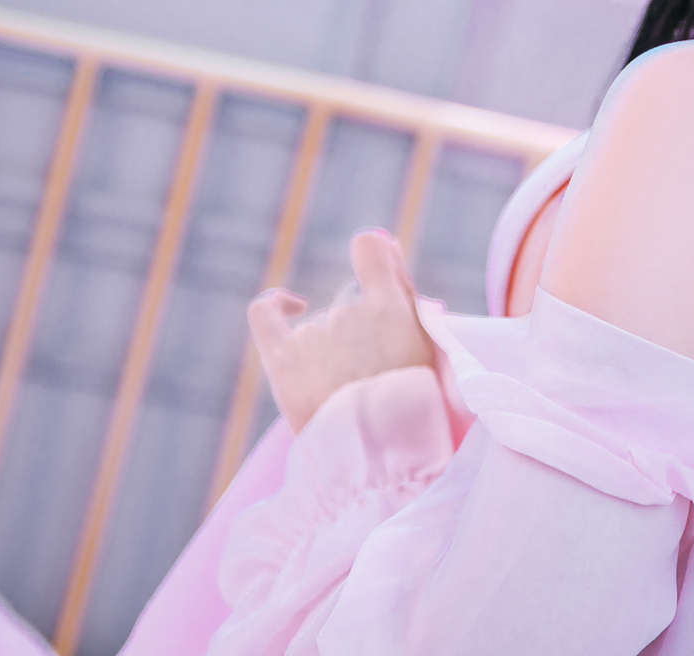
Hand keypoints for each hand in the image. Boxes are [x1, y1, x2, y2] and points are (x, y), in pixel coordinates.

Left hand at [248, 229, 435, 431]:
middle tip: (378, 375)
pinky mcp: (284, 360)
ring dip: (335, 349)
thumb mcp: (427, 343)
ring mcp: (313, 336)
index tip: (380, 274)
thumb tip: (378, 240)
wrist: (380, 454)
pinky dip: (275, 305)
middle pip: (351, 304)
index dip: (376, 260)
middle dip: (364, 331)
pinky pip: (266, 314)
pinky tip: (289, 304)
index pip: (370, 248)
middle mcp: (348, 312)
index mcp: (390, 306)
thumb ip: (403, 290)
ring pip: (323, 327)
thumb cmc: (413, 403)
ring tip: (351, 395)